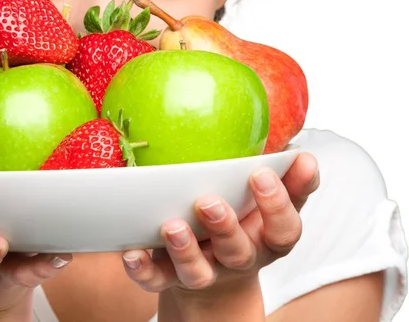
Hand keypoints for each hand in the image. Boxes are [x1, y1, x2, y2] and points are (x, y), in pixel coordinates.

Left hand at [121, 152, 318, 295]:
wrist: (216, 273)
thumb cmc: (244, 221)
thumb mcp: (266, 202)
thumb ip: (286, 178)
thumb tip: (301, 152)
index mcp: (266, 239)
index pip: (284, 229)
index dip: (277, 205)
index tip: (261, 173)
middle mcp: (237, 259)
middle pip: (238, 252)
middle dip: (224, 227)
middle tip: (208, 201)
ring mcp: (204, 272)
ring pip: (197, 271)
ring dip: (184, 250)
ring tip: (172, 226)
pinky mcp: (170, 279)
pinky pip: (155, 280)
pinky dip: (142, 268)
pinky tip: (131, 251)